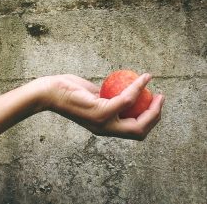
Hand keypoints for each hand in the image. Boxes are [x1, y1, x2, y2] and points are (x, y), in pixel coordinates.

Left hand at [40, 74, 163, 140]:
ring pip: (138, 122)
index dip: (148, 120)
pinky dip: (138, 87)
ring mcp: (103, 122)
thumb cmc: (68, 92)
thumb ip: (106, 98)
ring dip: (153, 107)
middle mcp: (105, 129)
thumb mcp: (91, 97)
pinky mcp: (100, 111)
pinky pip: (126, 99)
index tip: (154, 105)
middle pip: (139, 131)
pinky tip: (144, 78)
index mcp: (103, 127)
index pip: (132, 131)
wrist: (49, 92)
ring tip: (158, 93)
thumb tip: (119, 92)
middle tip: (160, 100)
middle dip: (155, 118)